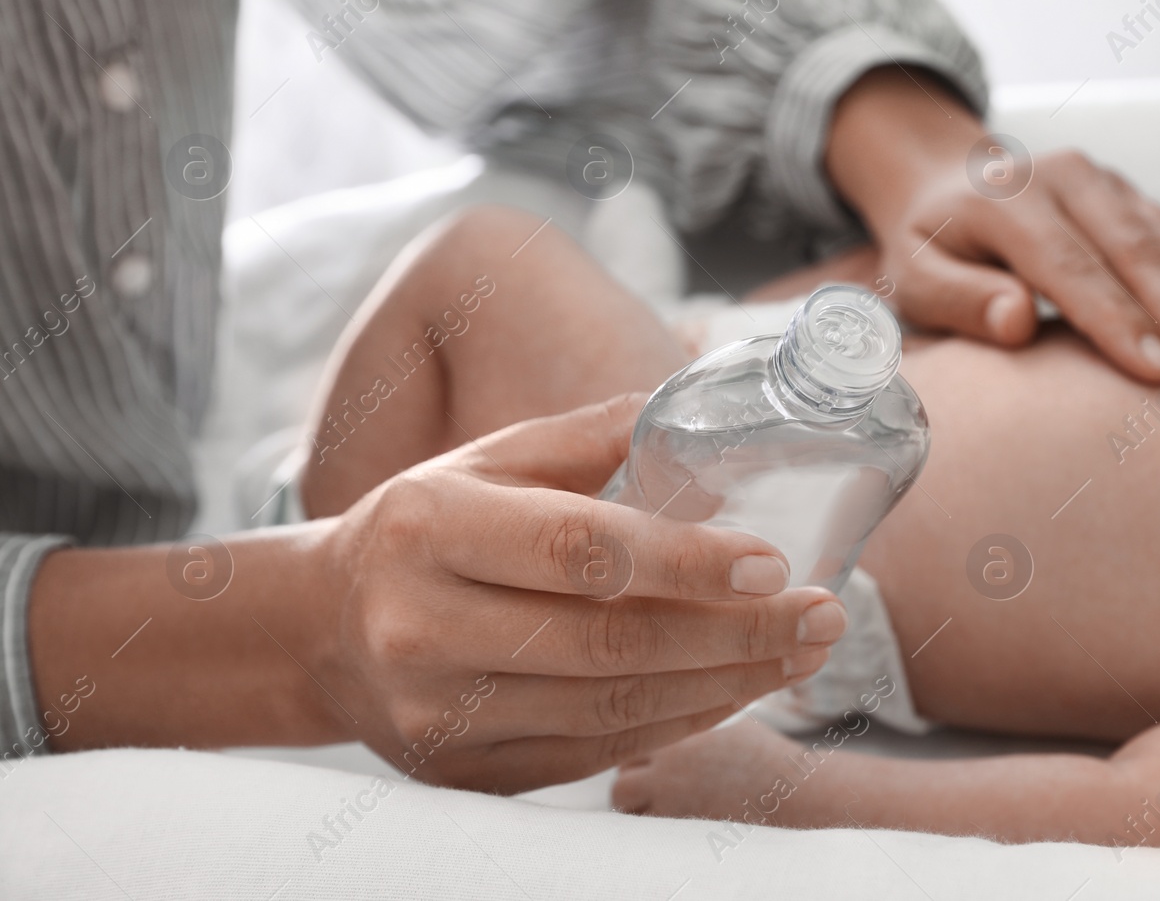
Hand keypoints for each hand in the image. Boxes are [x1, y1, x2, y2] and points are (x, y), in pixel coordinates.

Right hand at [308, 394, 843, 791]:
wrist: (326, 631)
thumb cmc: (426, 528)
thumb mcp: (485, 459)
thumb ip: (587, 436)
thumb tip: (694, 400)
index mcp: (430, 527)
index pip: (579, 549)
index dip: (685, 561)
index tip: (774, 561)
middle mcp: (424, 627)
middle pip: (610, 642)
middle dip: (736, 633)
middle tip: (823, 615)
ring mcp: (441, 713)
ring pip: (613, 707)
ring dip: (726, 683)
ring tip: (802, 654)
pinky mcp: (463, 770)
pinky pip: (595, 752)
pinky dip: (680, 723)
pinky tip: (738, 691)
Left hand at [827, 68, 1159, 396]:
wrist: (947, 182)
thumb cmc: (929, 251)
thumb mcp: (914, 277)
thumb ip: (959, 299)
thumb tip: (1017, 320)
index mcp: (1008, 197)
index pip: (1070, 265)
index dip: (1117, 320)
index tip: (1158, 373)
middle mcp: (1070, 178)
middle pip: (1140, 252)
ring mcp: (1113, 185)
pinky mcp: (1141, 200)